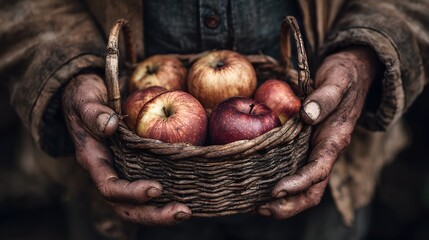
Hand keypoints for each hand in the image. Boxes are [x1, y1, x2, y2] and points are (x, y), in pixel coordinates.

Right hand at [62, 73, 190, 224]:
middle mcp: (108, 172)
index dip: (131, 193)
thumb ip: (93, 112)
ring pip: (138, 204)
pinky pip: (148, 187)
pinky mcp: (135, 166)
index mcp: (93, 160)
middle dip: (154, 215)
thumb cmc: (84, 96)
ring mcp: (122, 171)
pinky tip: (188, 195)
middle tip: (183, 212)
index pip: (110, 187)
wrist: (85, 96)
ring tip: (187, 211)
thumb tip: (109, 126)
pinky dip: (167, 196)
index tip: (157, 189)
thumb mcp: (84, 99)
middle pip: (127, 207)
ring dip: (162, 212)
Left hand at [258, 47, 379, 217]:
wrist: (351, 75)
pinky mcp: (306, 148)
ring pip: (304, 187)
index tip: (276, 190)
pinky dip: (280, 185)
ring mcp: (316, 152)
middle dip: (289, 205)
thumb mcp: (337, 81)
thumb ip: (325, 98)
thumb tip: (307, 115)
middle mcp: (326, 152)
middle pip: (312, 190)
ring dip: (283, 201)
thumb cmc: (343, 77)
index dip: (298, 183)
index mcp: (335, 140)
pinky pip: (295, 172)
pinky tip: (259, 186)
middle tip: (261, 209)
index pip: (318, 170)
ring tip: (256, 206)